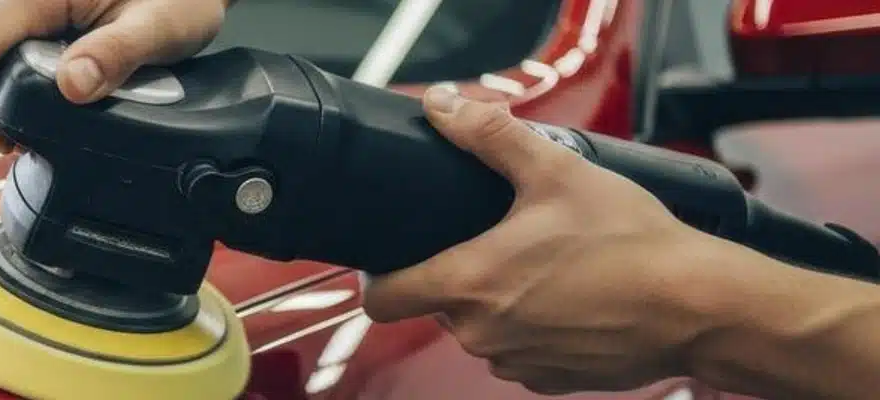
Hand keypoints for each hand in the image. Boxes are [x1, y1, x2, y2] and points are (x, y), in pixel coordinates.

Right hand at [0, 0, 230, 152]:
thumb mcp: (158, 25)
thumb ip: (116, 54)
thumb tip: (72, 86)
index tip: (2, 142)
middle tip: (20, 144)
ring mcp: (24, 9)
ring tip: (32, 131)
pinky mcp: (33, 21)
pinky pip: (6, 55)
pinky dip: (14, 86)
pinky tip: (40, 107)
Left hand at [361, 84, 762, 393]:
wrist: (701, 305)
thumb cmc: (632, 242)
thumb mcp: (556, 171)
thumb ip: (490, 138)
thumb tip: (441, 107)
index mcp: (469, 285)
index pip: (383, 299)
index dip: (383, 276)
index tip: (400, 256)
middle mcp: (482, 334)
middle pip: (441, 305)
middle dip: (464, 274)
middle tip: (508, 240)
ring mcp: (517, 362)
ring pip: (483, 329)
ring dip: (503, 303)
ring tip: (550, 267)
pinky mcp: (552, 381)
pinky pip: (522, 352)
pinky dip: (538, 330)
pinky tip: (574, 300)